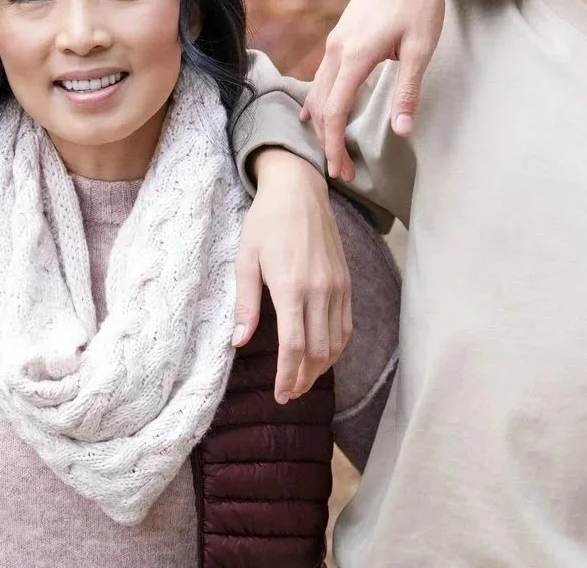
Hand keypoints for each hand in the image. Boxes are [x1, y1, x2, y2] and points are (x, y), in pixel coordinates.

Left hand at [235, 148, 351, 402]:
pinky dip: (337, 347)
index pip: (294, 346)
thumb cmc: (266, 222)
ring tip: (303, 380)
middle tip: (289, 395)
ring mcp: (337, 287)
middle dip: (304, 378)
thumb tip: (240, 342)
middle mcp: (320, 291)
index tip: (280, 395)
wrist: (299, 190)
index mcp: (291, 288)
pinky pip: (346, 324)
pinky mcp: (346, 282)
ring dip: (322, 367)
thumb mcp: (246, 260)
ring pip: (337, 342)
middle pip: (318, 351)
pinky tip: (324, 356)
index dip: (288, 376)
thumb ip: (245, 304)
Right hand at [303, 0, 491, 179]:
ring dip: (322, 123)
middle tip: (342, 172)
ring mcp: (335, 41)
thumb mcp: (421, 48)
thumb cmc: (419, 1)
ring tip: (332, 149)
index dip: (335, 145)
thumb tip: (401, 131)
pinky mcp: (340, 35)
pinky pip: (321, 76)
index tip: (342, 171)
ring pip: (317, 90)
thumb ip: (408, 91)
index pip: (335, 111)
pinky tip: (316, 113)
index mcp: (356, 55)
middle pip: (321, 106)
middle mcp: (337, 49)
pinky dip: (319, 101)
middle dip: (328, 142)